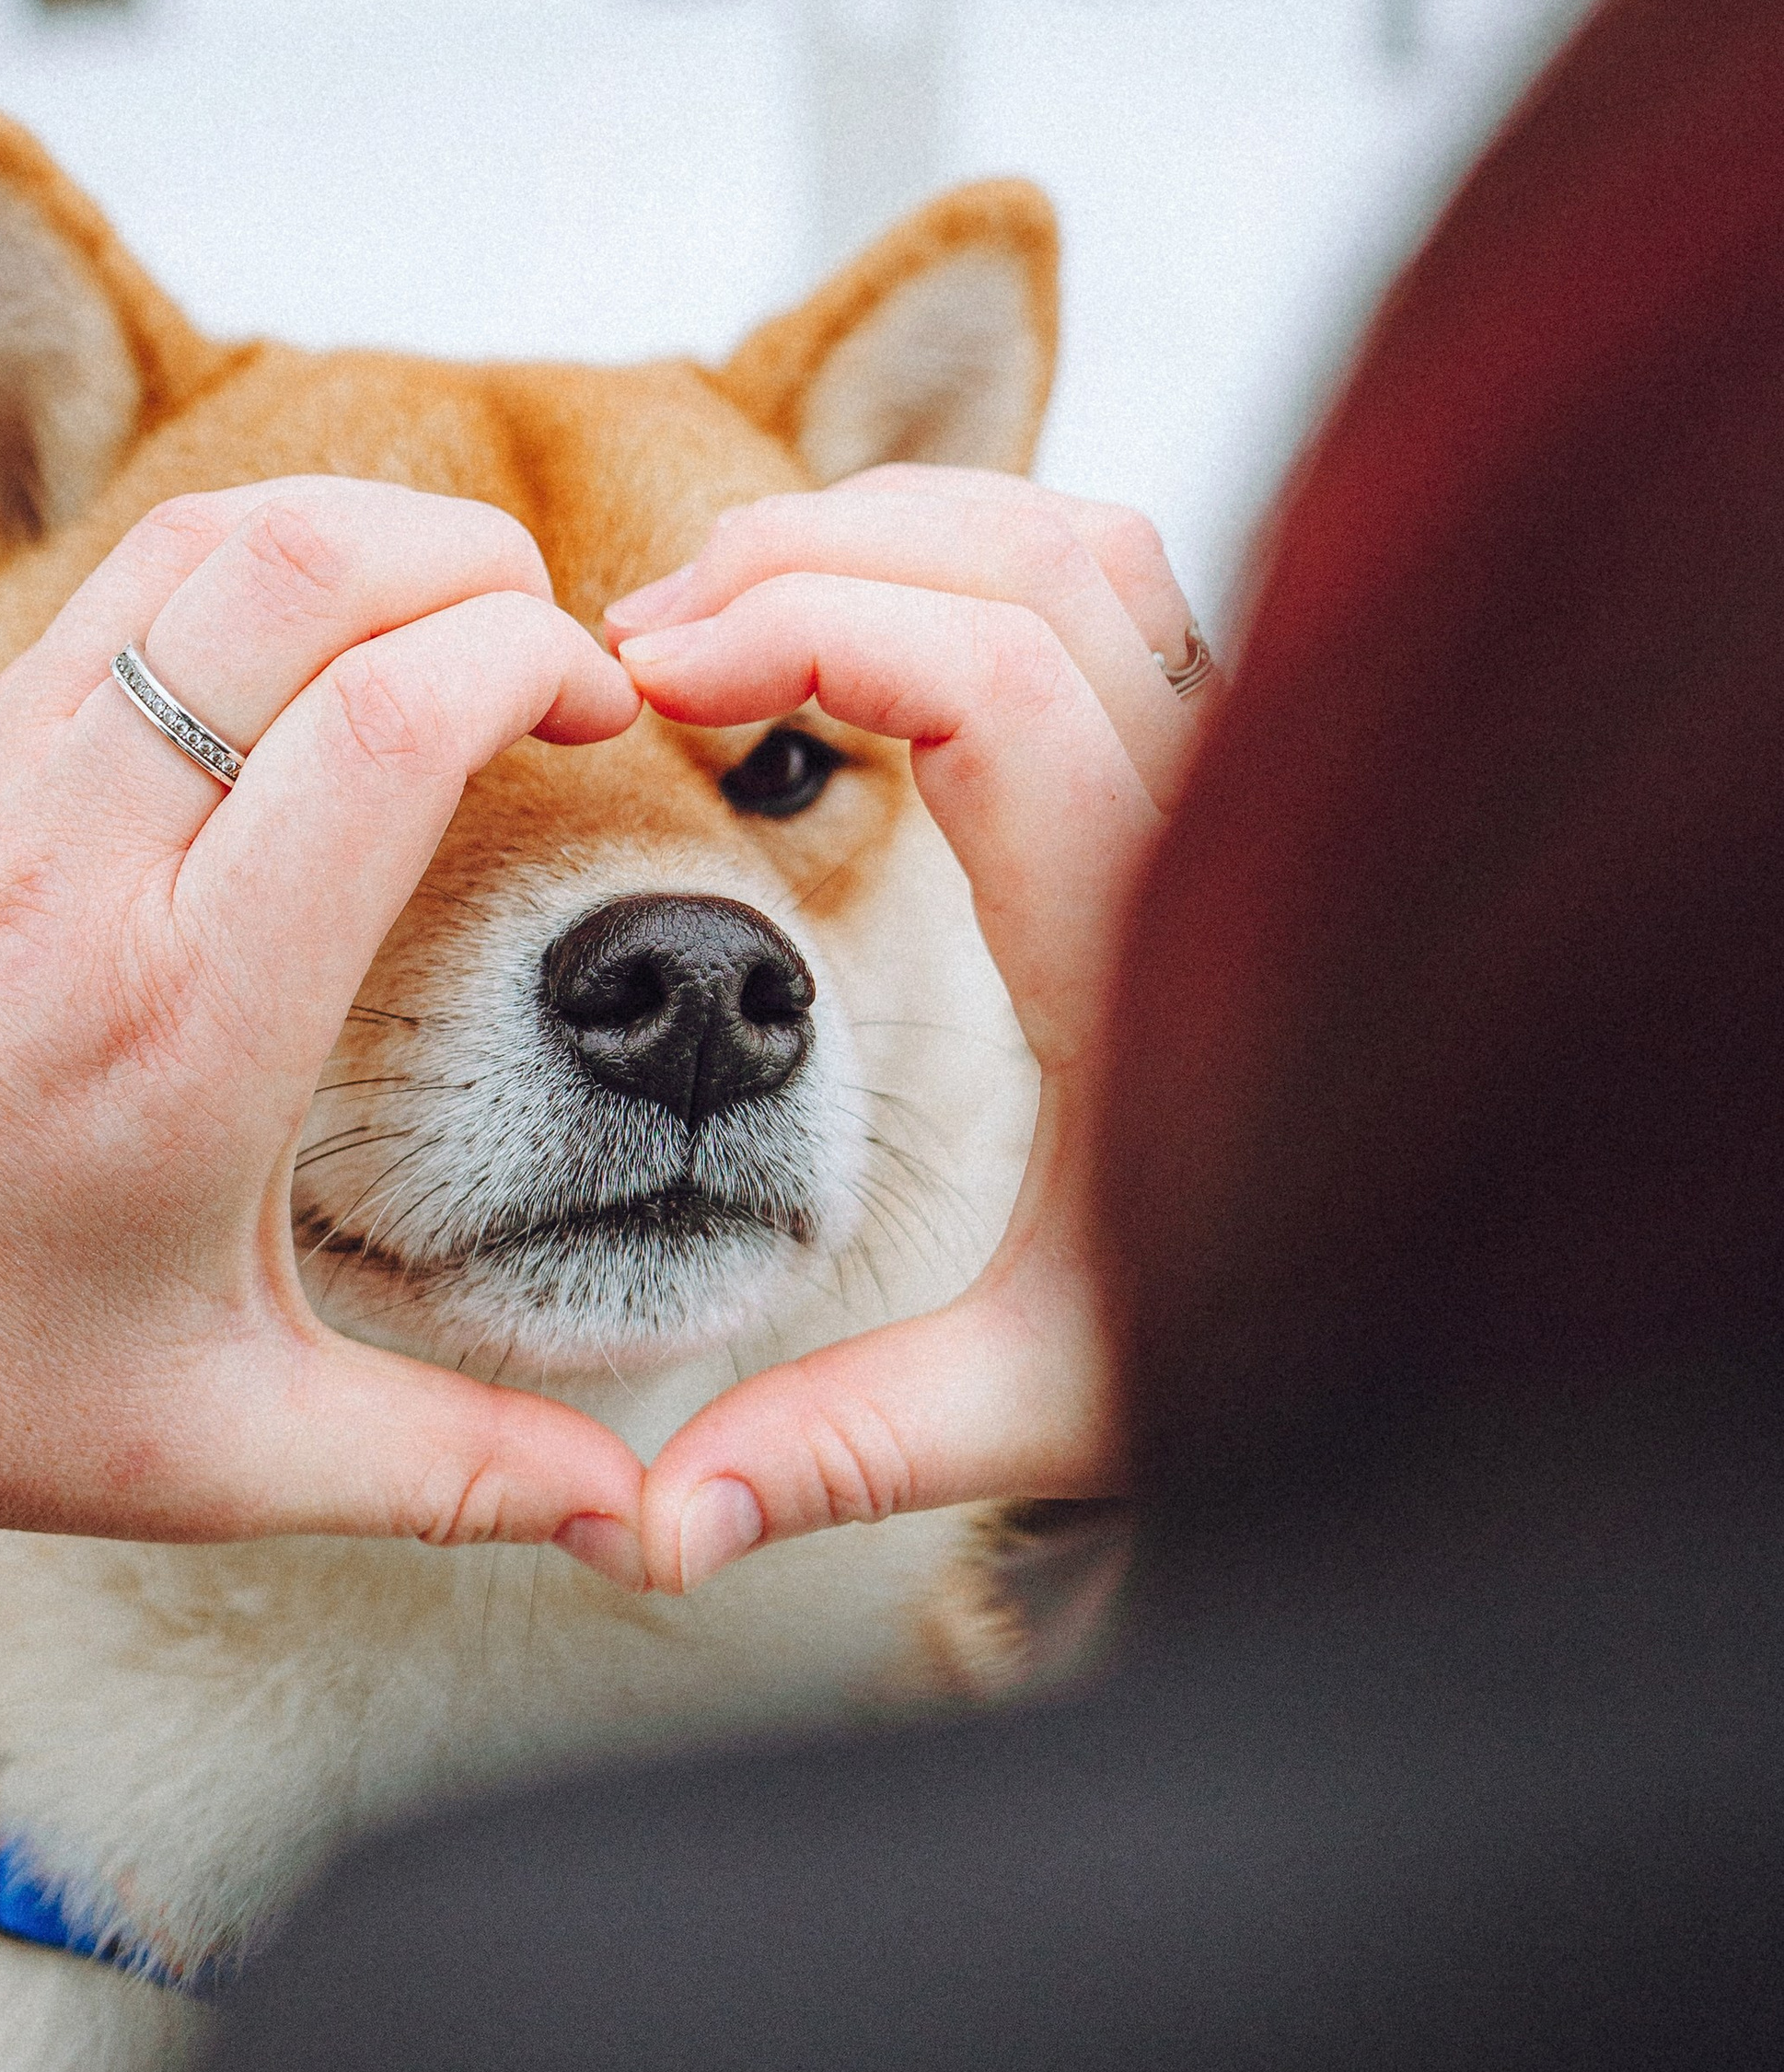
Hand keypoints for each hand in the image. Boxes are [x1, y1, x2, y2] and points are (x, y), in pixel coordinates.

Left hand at [0, 483, 646, 1570]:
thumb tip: (638, 1524)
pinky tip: (283, 674)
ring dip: (351, 538)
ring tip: (433, 622)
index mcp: (189, 1011)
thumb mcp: (216, 1446)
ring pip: (190, 544)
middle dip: (468, 557)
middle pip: (300, 570)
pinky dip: (232, 580)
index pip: (384, 722)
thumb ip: (449, 1468)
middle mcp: (83, 862)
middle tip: (545, 641)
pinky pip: (98, 598)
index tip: (598, 708)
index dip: (525, 657)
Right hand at [607, 466, 1211, 1590]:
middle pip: (1020, 558)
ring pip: (1076, 534)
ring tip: (724, 619)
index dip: (804, 634)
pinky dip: (961, 552)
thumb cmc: (1247, 1314)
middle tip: (644, 647)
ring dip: (889, 534)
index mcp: (1146, 934)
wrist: (1429, 1272)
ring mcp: (1236, 757)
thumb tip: (652, 1537)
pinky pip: (1108, 573)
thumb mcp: (1038, 1390)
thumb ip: (844, 1445)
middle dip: (807, 557)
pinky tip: (850, 634)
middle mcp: (1215, 812)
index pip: (990, 679)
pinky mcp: (1226, 746)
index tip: (647, 681)